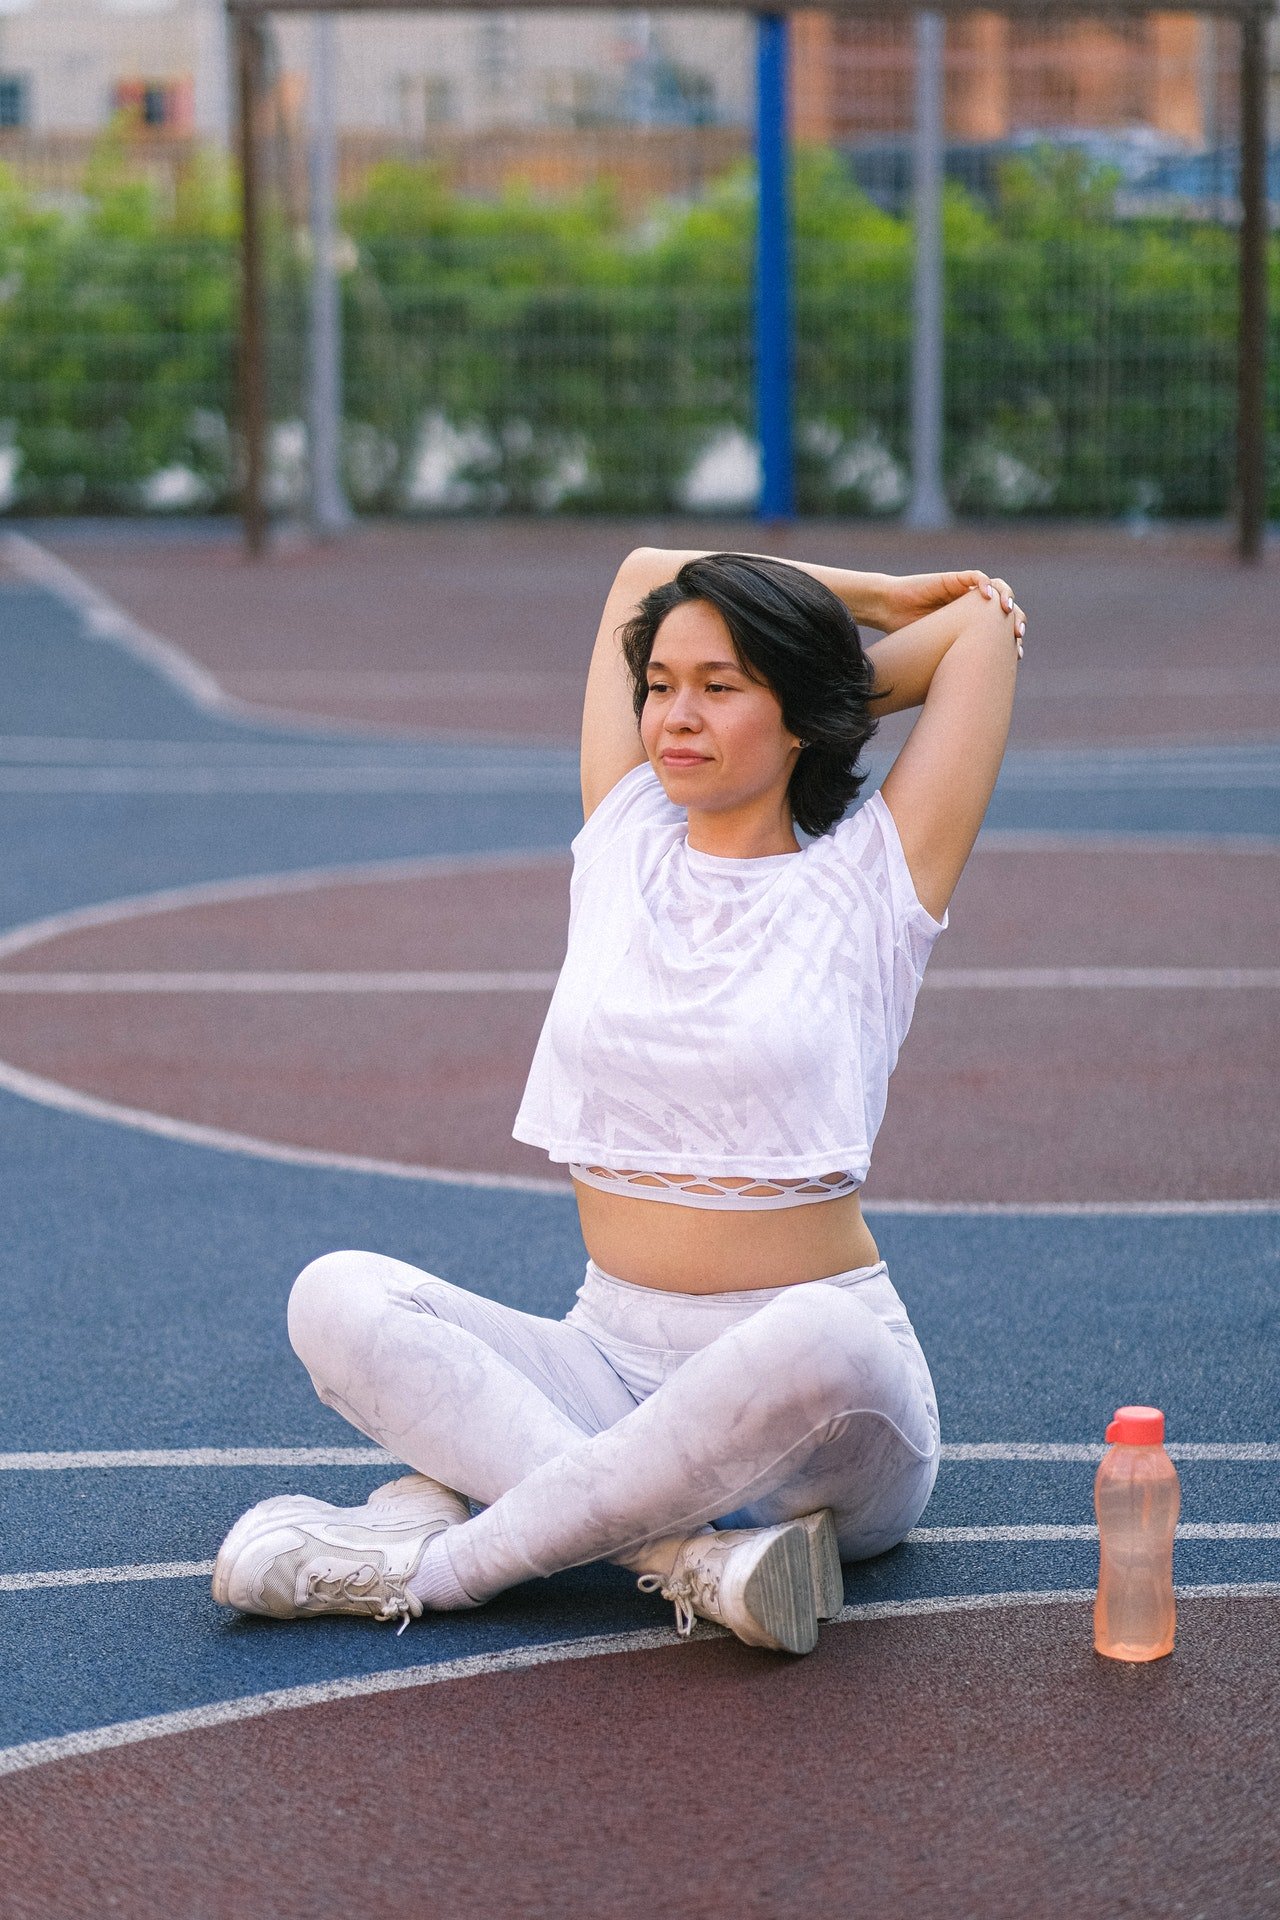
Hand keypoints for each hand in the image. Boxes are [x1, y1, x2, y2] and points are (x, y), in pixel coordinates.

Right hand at [878, 570, 1026, 654]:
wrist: (888, 610)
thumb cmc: (909, 635)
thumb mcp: (937, 654)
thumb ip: (954, 667)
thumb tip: (967, 700)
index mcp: (972, 626)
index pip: (1002, 629)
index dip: (1012, 640)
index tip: (1016, 656)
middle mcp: (972, 608)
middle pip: (1006, 608)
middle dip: (1016, 619)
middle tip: (1017, 634)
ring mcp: (964, 592)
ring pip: (997, 587)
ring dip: (1005, 597)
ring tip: (1007, 610)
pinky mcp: (953, 580)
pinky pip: (975, 577)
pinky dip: (985, 583)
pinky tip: (987, 596)